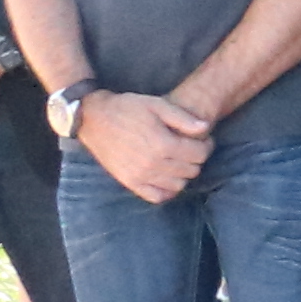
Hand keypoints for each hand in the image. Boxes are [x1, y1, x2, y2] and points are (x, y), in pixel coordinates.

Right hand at [77, 86, 211, 203]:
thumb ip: (183, 118)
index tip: (203, 140)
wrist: (94, 119)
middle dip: (196, 159)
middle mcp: (153, 164)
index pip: (200, 154)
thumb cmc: (127, 108)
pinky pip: (157, 196)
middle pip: (192, 170)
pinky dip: (167, 190)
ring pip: (178, 185)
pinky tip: (167, 177)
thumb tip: (206, 128)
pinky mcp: (129, 183)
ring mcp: (140, 176)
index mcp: (163, 144)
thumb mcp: (157, 105)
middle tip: (191, 149)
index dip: (206, 146)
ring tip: (179, 161)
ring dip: (184, 174)